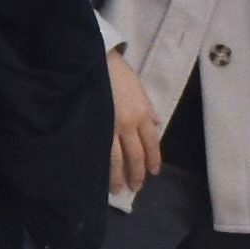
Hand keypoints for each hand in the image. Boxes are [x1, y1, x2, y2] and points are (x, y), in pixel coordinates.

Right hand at [105, 47, 163, 200]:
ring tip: (117, 189)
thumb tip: (156, 123)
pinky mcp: (93, 126)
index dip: (153, 160)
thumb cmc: (115, 71)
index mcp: (142, 113)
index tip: (153, 173)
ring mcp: (109, 127)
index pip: (152, 143)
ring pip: (117, 159)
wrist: (93, 60)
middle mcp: (129, 124)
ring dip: (118, 176)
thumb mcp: (138, 87)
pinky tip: (99, 174)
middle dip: (137, 174)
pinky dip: (101, 166)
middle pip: (136, 155)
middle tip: (135, 188)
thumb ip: (147, 107)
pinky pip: (99, 151)